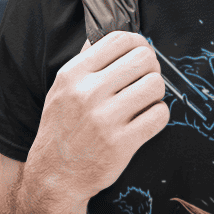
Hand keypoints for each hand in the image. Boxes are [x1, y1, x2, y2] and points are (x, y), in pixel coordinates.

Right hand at [27, 31, 168, 202]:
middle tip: (146, 78)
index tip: (140, 54)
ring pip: (156, 85)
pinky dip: (158, 115)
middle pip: (144, 59)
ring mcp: (105, 119)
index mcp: (73, 75)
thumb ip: (86, 62)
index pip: (120, 39)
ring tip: (145, 101)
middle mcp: (88, 94)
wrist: (54, 176)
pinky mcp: (122, 144)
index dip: (139, 43)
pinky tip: (146, 119)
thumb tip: (117, 38)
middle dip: (152, 67)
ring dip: (156, 92)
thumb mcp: (62, 89)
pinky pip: (159, 115)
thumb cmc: (61, 129)